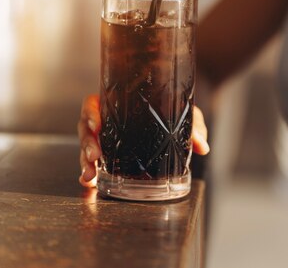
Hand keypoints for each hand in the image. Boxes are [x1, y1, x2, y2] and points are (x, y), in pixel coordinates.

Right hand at [77, 94, 209, 187]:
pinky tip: (90, 182)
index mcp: (118, 105)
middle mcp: (107, 122)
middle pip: (87, 129)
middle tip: (95, 156)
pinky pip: (94, 165)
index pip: (94, 104)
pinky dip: (90, 175)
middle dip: (87, 143)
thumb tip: (202, 146)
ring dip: (85, 162)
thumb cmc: (173, 113)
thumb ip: (193, 127)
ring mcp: (105, 141)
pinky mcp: (108, 158)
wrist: (174, 127)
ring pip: (86, 148)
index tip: (95, 123)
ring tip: (90, 176)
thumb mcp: (182, 115)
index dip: (90, 113)